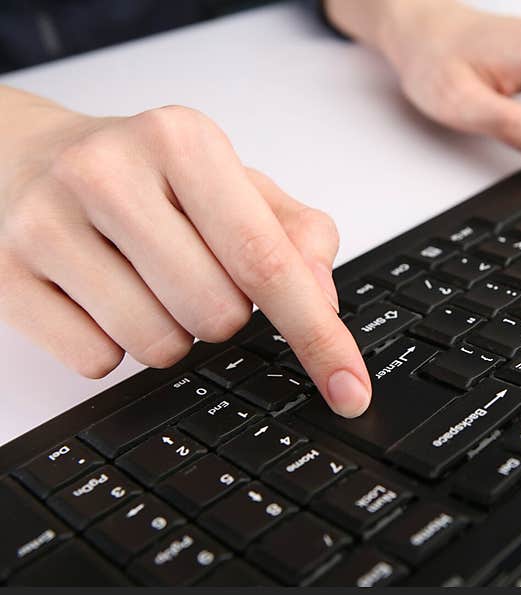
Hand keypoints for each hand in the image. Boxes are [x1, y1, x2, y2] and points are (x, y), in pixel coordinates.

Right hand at [0, 87, 370, 416]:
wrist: (25, 155)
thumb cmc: (149, 177)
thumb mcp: (233, 185)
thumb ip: (296, 236)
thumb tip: (322, 302)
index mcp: (183, 142)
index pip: (268, 260)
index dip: (318, 336)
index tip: (350, 390)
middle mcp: (110, 172)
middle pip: (217, 316)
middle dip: (225, 317)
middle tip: (194, 275)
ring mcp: (47, 222)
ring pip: (158, 347)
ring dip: (172, 334)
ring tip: (145, 282)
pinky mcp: (7, 275)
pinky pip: (97, 362)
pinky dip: (115, 346)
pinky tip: (101, 295)